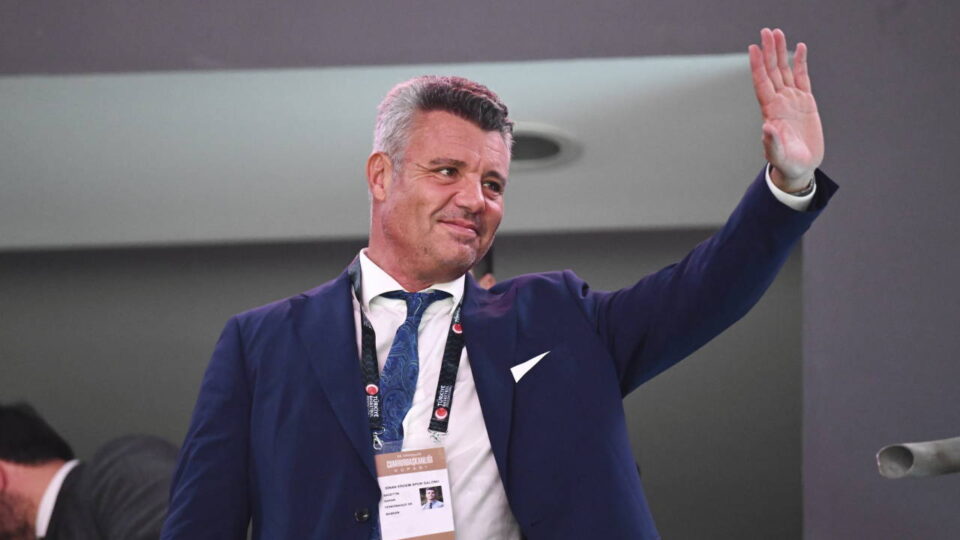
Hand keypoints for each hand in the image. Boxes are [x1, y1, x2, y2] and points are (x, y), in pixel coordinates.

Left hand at [749, 28, 823, 191]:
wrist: (800, 167)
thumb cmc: (787, 163)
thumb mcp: (779, 155)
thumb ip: (772, 142)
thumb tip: (767, 128)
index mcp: (771, 111)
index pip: (762, 83)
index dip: (758, 66)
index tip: (754, 48)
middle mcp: (779, 101)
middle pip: (772, 71)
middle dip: (769, 51)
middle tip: (767, 32)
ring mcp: (792, 100)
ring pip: (785, 70)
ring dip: (781, 52)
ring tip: (778, 33)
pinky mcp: (806, 102)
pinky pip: (802, 77)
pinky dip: (800, 62)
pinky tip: (800, 48)